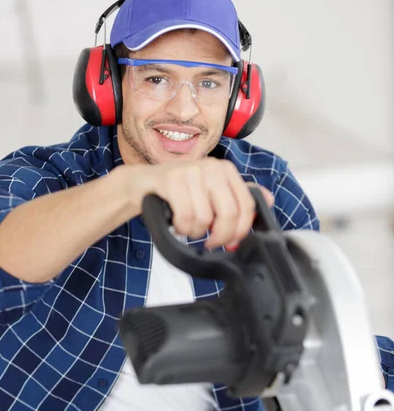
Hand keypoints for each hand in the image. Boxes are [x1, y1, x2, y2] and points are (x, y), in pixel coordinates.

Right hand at [126, 158, 273, 248]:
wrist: (143, 184)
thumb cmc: (179, 192)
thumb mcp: (212, 193)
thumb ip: (239, 197)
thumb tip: (269, 201)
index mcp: (226, 170)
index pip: (246, 206)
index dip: (241, 231)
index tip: (231, 242)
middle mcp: (211, 167)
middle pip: (229, 214)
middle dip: (220, 237)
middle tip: (210, 243)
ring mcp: (190, 172)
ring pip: (205, 218)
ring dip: (194, 232)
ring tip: (187, 228)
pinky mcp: (171, 180)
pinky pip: (185, 216)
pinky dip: (181, 228)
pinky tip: (177, 224)